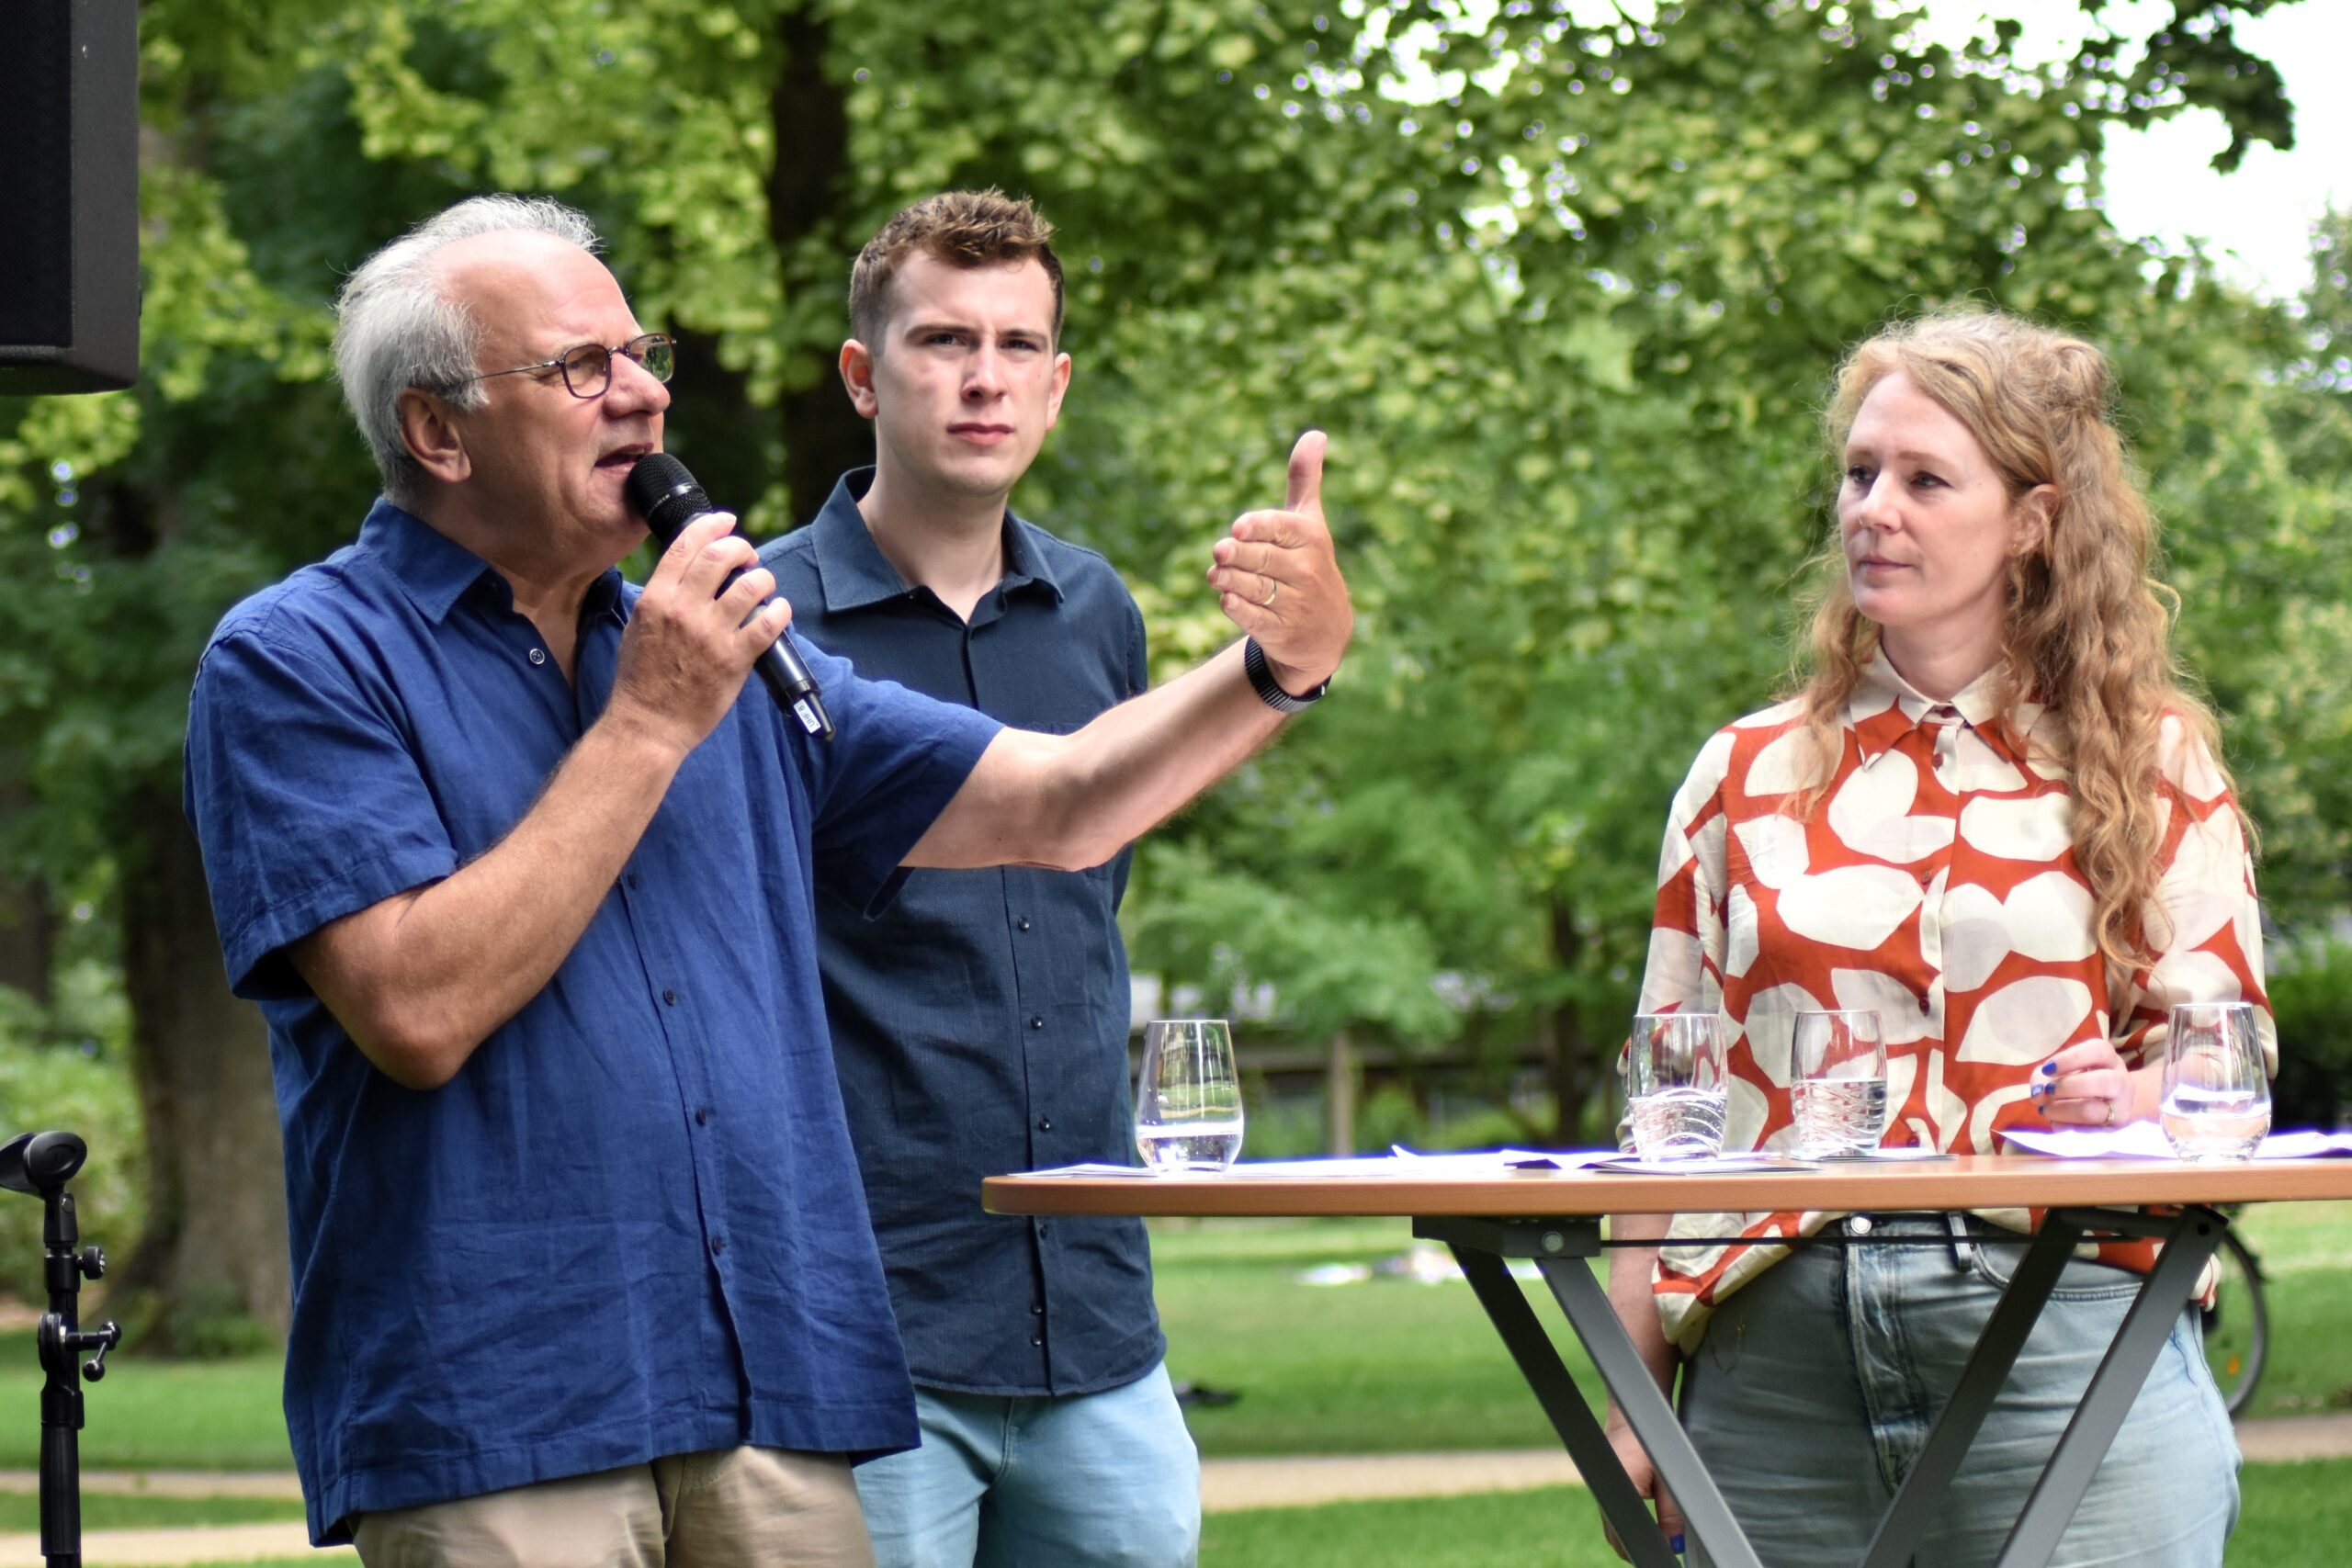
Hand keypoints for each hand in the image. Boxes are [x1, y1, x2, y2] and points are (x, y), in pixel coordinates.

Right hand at [607, 511, 790, 756]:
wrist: (648, 724)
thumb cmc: (640, 680)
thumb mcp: (637, 627)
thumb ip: (661, 598)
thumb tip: (686, 574)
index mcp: (656, 599)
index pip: (686, 546)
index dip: (711, 526)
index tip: (726, 520)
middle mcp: (683, 610)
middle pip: (721, 556)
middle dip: (741, 548)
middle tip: (748, 557)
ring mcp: (710, 634)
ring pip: (751, 585)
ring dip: (764, 579)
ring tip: (763, 586)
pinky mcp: (734, 659)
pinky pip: (768, 623)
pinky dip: (780, 611)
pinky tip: (779, 612)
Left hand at [1207, 430, 1352, 692]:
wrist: (1325, 631)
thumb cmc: (1310, 563)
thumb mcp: (1311, 522)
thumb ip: (1305, 480)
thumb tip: (1316, 433)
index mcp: (1311, 538)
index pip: (1281, 528)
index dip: (1257, 527)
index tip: (1237, 528)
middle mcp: (1306, 570)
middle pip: (1262, 559)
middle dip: (1237, 555)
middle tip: (1220, 551)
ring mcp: (1296, 604)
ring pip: (1255, 587)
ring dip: (1230, 580)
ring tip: (1215, 574)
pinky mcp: (1282, 631)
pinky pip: (1254, 618)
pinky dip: (1237, 608)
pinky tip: (1227, 599)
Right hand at [1600, 1411, 1684, 1561]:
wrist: (1631, 1414)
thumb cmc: (1651, 1439)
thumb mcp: (1668, 1477)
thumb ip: (1672, 1513)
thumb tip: (1675, 1544)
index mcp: (1621, 1491)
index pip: (1624, 1538)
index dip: (1642, 1549)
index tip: (1662, 1552)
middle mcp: (1604, 1493)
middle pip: (1614, 1536)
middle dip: (1634, 1545)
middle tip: (1660, 1547)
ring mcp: (1600, 1490)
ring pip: (1611, 1524)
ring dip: (1628, 1530)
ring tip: (1654, 1528)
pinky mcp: (1601, 1485)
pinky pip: (1610, 1511)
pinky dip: (1624, 1516)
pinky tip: (1641, 1508)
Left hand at [2031, 1040, 2151, 1126]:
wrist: (2108, 1103)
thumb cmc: (2077, 1080)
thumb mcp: (2059, 1071)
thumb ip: (2042, 1078)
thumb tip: (2038, 1095)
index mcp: (2108, 1058)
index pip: (2098, 1051)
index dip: (2071, 1059)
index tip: (2047, 1069)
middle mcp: (2121, 1080)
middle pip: (2104, 1081)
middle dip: (2069, 1087)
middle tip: (2047, 1091)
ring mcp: (2122, 1106)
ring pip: (2096, 1110)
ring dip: (2064, 1110)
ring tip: (2045, 1109)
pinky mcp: (2115, 1128)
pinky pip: (2091, 1132)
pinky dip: (2068, 1128)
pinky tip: (2056, 1123)